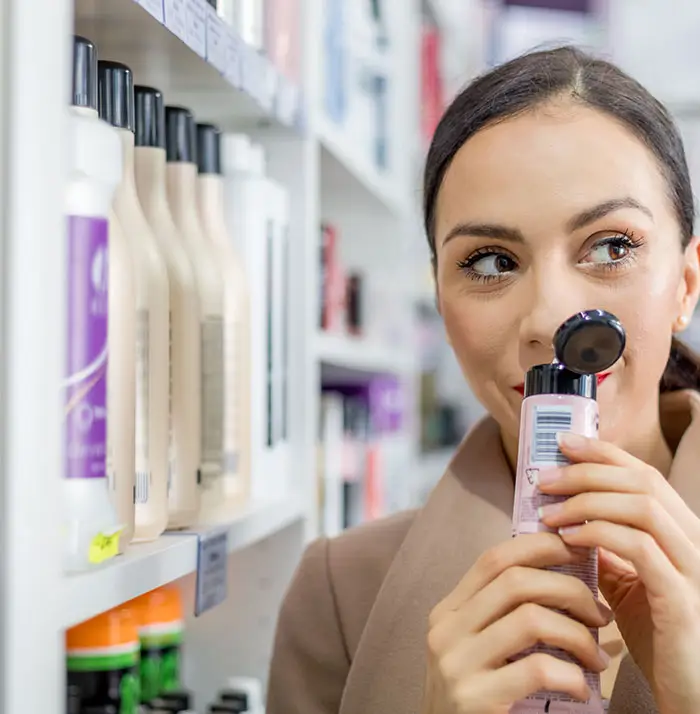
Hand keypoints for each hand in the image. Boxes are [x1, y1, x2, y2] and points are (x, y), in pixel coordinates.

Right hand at [422, 532, 610, 713]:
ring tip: (596, 656)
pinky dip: (572, 677)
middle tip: (599, 614)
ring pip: (531, 619)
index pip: (493, 558)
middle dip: (569, 590)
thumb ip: (500, 615)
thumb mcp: (476, 648)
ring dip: (578, 635)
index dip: (538, 546)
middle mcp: (447, 629)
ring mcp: (457, 663)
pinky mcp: (474, 698)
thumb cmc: (477, 699)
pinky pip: (538, 670)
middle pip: (515, 581)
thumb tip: (558, 574)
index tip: (576, 553)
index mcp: (449, 610)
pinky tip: (582, 689)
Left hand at [538, 432, 699, 713]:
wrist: (688, 695)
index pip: (644, 474)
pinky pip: (641, 549)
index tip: (562, 442)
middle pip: (642, 482)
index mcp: (680, 533)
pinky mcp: (683, 599)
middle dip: (587, 472)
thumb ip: (605, 549)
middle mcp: (694, 542)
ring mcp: (693, 570)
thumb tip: (564, 518)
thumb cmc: (656, 637)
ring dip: (587, 501)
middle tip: (543, 479)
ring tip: (547, 511)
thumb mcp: (626, 583)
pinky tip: (568, 538)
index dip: (603, 453)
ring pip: (643, 508)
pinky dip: (599, 535)